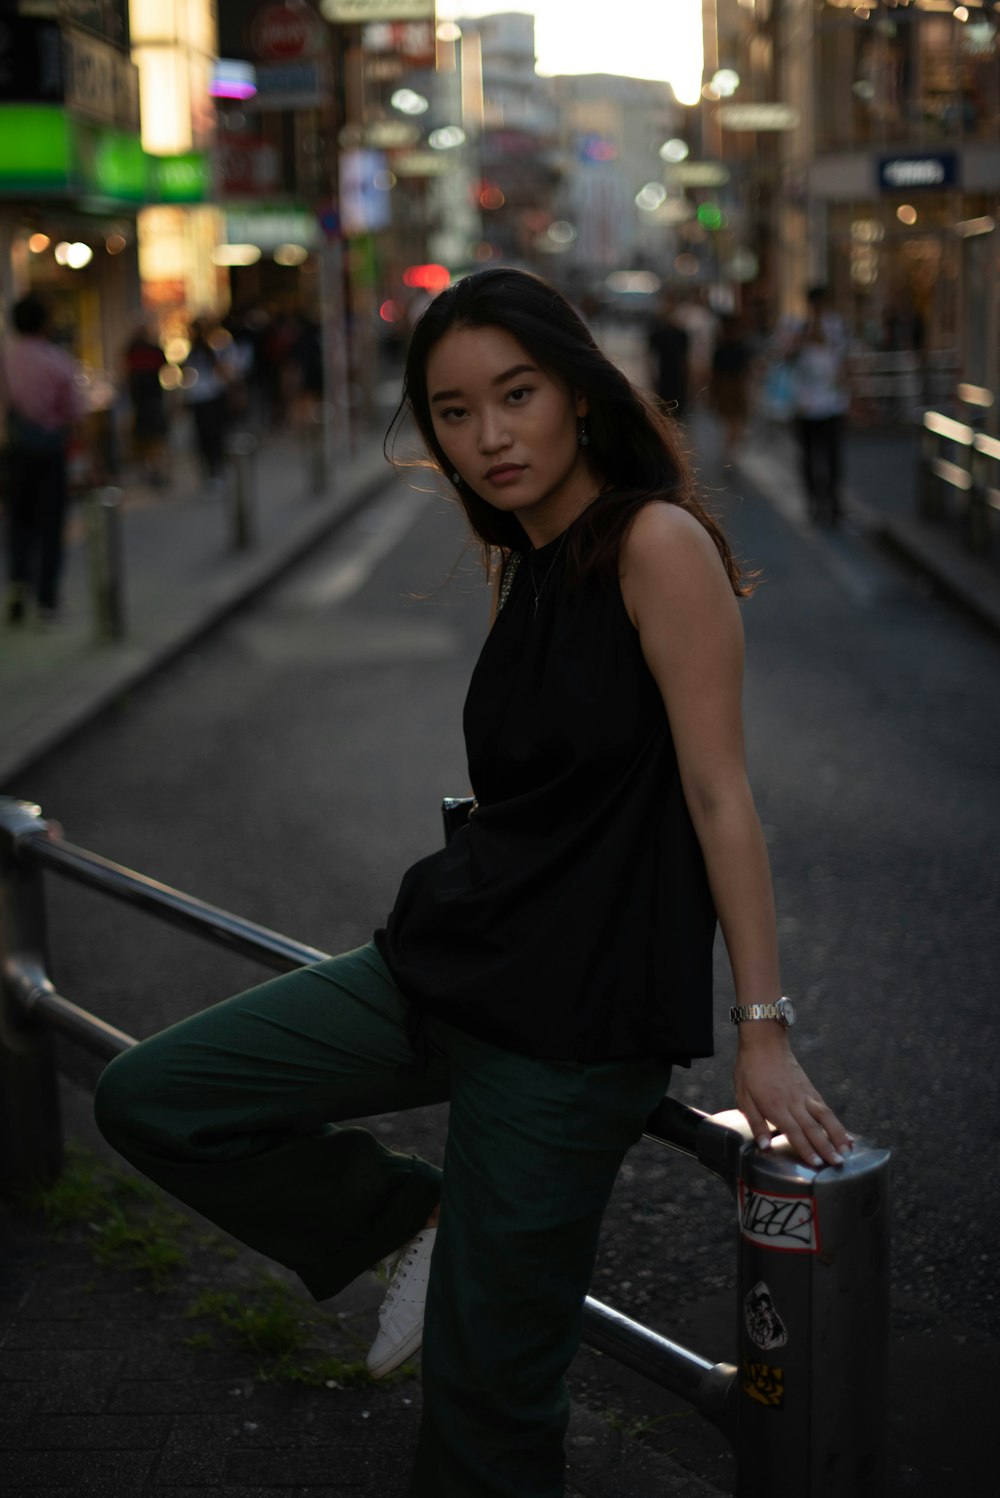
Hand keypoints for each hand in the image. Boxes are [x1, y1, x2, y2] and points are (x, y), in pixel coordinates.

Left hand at [733, 1025, 851, 1168]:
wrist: (764, 1043)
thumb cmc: (751, 1070)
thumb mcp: (743, 1097)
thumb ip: (756, 1123)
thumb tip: (765, 1146)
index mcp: (776, 1106)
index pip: (794, 1131)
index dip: (806, 1149)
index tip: (817, 1164)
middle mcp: (794, 1102)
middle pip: (813, 1127)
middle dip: (827, 1147)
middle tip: (838, 1164)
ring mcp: (805, 1095)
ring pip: (826, 1117)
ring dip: (838, 1135)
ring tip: (848, 1151)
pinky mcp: (811, 1089)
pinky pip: (826, 1108)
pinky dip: (836, 1122)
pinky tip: (843, 1133)